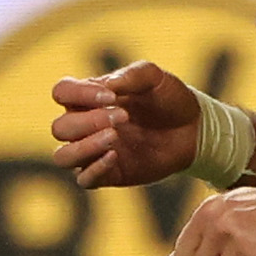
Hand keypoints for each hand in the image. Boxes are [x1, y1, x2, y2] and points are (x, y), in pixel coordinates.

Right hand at [47, 59, 202, 191]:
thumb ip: (131, 76)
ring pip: (63, 157)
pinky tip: (115, 156)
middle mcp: (86, 125)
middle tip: (124, 116)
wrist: (194, 129)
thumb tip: (106, 86)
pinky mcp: (108, 174)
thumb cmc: (170, 99)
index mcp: (89, 98)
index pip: (62, 92)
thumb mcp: (154, 77)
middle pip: (60, 127)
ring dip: (83, 147)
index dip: (79, 94)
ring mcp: (95, 152)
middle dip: (88, 121)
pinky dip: (95, 168)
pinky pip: (84, 179)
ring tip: (114, 137)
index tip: (111, 96)